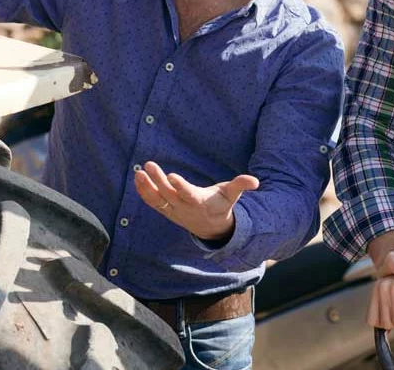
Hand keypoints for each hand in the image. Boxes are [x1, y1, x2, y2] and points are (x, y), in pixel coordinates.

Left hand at [133, 161, 258, 241]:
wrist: (212, 228)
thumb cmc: (222, 206)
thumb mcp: (232, 196)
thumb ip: (240, 186)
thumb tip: (255, 181)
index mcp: (200, 203)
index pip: (189, 194)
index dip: (180, 186)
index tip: (171, 176)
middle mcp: (184, 208)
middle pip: (169, 194)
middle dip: (158, 180)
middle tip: (149, 165)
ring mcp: (174, 211)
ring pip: (157, 200)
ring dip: (147, 187)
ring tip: (139, 172)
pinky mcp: (167, 211)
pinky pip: (153, 202)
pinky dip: (144, 192)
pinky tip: (138, 178)